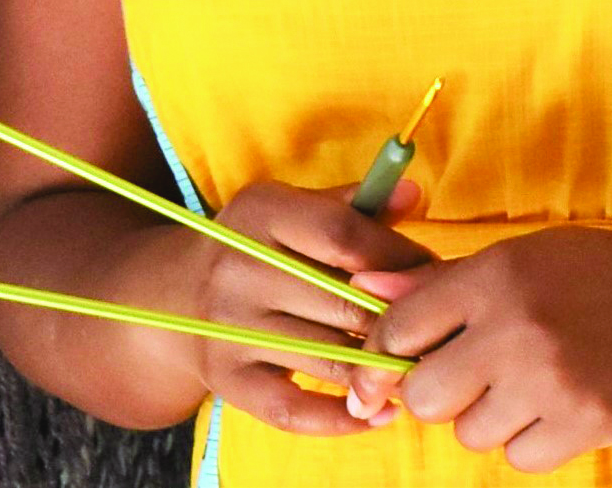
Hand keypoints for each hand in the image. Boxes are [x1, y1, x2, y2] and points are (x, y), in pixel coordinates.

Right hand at [179, 176, 435, 436]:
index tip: (432, 272)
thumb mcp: (292, 208)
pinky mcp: (226, 381)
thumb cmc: (258, 244)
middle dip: (397, 316)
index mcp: (261, 213)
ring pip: (326, 357)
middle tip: (435, 326)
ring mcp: (229, 330)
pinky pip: (292, 410)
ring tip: (419, 366)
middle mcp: (239, 269)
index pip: (342, 236)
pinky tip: (381, 413)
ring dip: (379, 367)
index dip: (397, 256)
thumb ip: (354, 205)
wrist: (176, 295)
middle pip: (339, 300)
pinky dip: (341, 418)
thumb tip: (414, 193)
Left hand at [347, 227, 611, 471]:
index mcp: (495, 276)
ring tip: (525, 381)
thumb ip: (441, 283)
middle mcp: (516, 329)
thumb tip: (364, 295)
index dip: (389, 350)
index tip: (400, 357)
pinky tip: (555, 403)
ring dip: (486, 415)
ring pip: (469, 433)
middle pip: (423, 395)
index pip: (400, 328)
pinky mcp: (583, 427)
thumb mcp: (521, 256)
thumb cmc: (597, 271)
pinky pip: (517, 459)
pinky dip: (528, 440)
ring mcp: (550, 383)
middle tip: (468, 373)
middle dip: (435, 391)